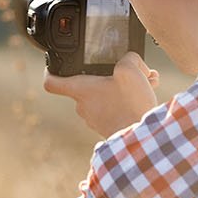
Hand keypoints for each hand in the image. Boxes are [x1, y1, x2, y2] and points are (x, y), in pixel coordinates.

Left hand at [43, 52, 159, 137]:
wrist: (140, 138)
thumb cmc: (129, 104)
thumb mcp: (130, 71)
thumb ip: (129, 58)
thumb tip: (132, 61)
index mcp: (81, 89)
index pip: (51, 82)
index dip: (50, 71)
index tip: (54, 66)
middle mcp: (83, 105)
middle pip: (88, 85)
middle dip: (108, 75)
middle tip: (126, 71)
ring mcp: (95, 118)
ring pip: (106, 95)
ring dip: (122, 87)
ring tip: (146, 81)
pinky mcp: (108, 127)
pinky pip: (115, 108)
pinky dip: (127, 100)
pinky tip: (147, 94)